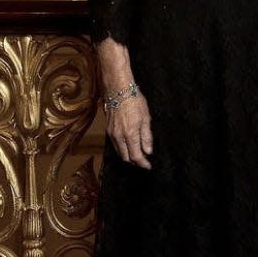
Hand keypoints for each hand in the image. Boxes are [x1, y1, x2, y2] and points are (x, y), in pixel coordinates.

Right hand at [95, 36, 152, 168]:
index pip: (136, 156)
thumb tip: (148, 151)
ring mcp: (112, 134)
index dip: (142, 163)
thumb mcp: (146, 118)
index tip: (148, 166)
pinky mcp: (108, 130)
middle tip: (144, 162)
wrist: (118, 90)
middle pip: (126, 157)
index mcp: (130, 134)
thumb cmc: (135, 101)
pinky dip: (122, 148)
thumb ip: (146, 136)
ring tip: (138, 155)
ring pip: (119, 152)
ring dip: (128, 156)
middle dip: (135, 162)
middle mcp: (119, 137)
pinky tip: (129, 145)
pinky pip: (115, 145)